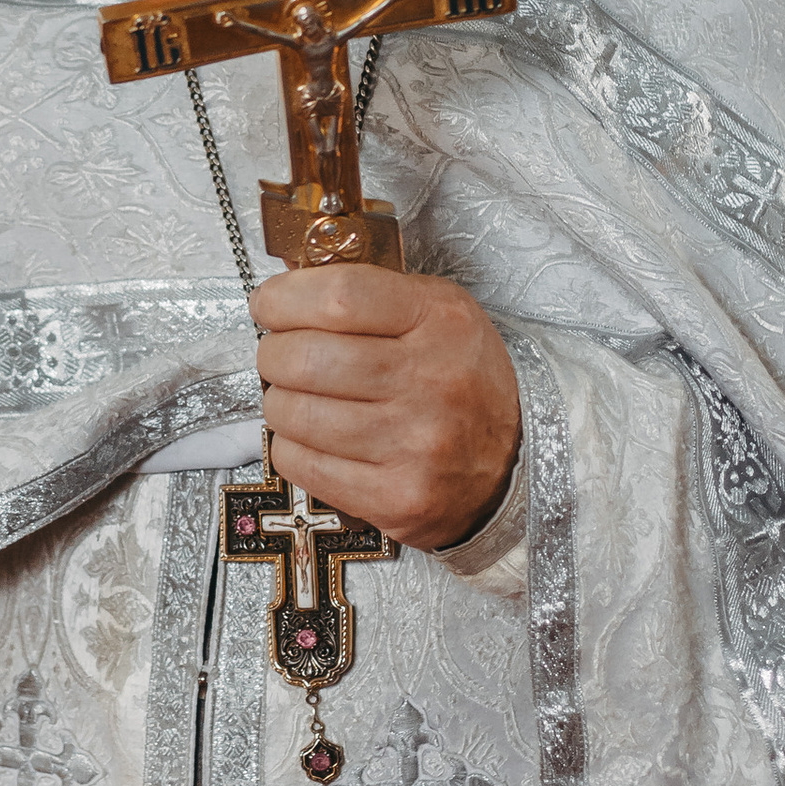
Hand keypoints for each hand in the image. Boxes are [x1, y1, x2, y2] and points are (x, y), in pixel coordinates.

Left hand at [251, 267, 518, 552]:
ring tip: (300, 398)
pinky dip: (292, 447)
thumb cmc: (461, 379)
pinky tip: (313, 437)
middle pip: (306, 358)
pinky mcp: (396, 498)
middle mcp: (431, 382)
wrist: (516, 462)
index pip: (339, 297)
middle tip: (281, 355)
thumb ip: (368, 293)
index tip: (268, 304)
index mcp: (440, 322)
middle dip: (274, 353)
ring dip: (280, 402)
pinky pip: (302, 465)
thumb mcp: (437, 313)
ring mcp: (414, 446)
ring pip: (295, 414)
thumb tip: (285, 286)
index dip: (285, 298)